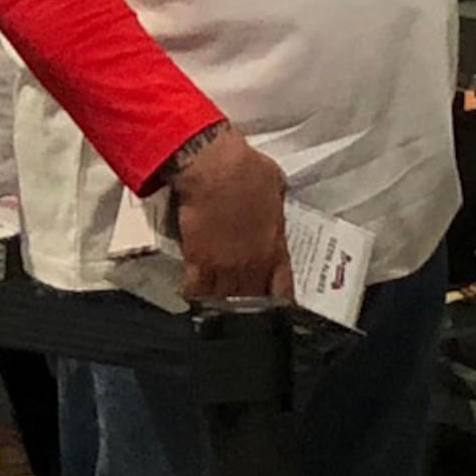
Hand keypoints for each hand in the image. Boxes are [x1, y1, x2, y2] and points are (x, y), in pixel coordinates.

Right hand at [164, 128, 291, 305]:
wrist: (214, 167)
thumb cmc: (246, 169)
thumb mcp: (275, 182)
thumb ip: (276, 201)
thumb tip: (274, 197)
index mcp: (275, 248)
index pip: (283, 289)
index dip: (280, 302)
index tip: (275, 307)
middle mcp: (252, 264)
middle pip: (252, 301)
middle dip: (248, 306)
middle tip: (241, 308)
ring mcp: (225, 265)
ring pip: (224, 300)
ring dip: (221, 304)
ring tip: (217, 307)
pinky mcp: (198, 260)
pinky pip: (196, 289)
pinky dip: (194, 294)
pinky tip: (193, 297)